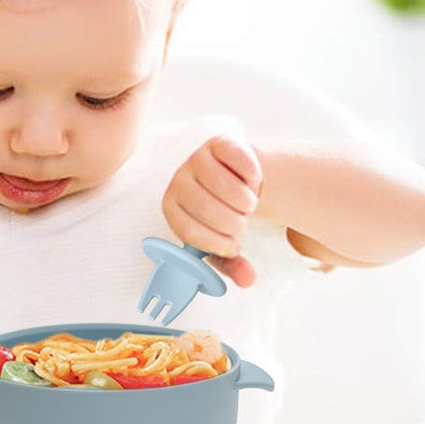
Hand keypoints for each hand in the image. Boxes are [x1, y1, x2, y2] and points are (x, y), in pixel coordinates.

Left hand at [162, 135, 262, 287]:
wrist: (239, 182)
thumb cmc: (226, 216)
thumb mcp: (226, 242)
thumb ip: (234, 265)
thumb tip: (248, 280)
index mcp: (171, 208)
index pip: (189, 231)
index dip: (217, 243)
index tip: (233, 246)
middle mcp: (178, 181)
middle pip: (207, 209)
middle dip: (234, 223)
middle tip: (242, 222)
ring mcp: (196, 159)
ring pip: (224, 185)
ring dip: (245, 201)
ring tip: (248, 205)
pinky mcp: (217, 143)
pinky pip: (238, 159)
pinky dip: (252, 175)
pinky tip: (253, 181)